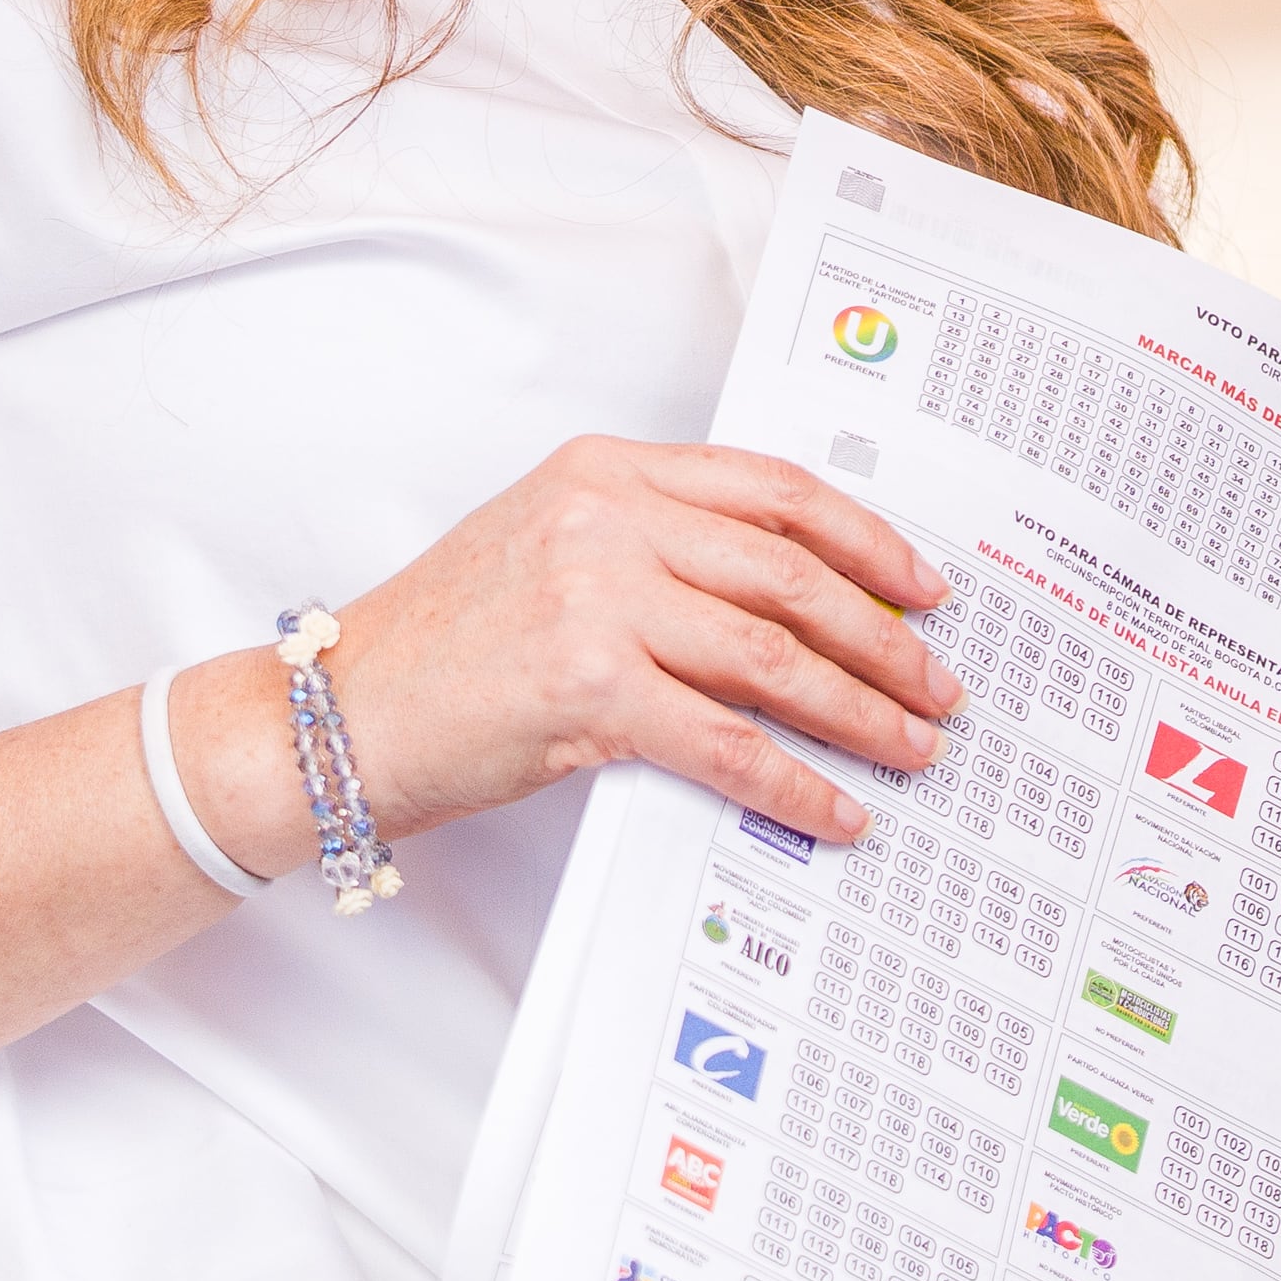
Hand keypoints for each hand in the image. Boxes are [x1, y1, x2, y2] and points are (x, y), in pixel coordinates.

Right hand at [318, 438, 964, 843]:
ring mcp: (597, 601)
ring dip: (861, 710)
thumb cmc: (446, 642)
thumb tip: (795, 600)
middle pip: (790, 574)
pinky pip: (727, 742)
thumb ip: (657, 546)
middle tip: (938, 686)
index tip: (924, 586)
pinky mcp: (589, 690)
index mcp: (607, 470)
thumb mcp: (550, 545)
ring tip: (911, 747)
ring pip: (773, 656)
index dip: (866, 541)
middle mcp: (606, 519)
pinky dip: (796, 783)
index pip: (771, 491)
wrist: (343, 714)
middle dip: (884, 637)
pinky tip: (835, 810)